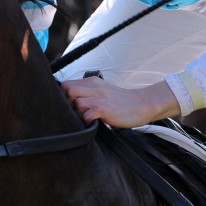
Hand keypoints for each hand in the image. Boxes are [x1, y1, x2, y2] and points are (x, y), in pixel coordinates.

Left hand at [62, 76, 180, 127]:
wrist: (142, 104)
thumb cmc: (121, 101)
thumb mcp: (103, 90)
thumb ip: (88, 92)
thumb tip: (71, 100)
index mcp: (92, 82)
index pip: (66, 84)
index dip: (64, 96)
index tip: (69, 106)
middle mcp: (94, 88)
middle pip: (67, 89)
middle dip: (66, 103)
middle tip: (74, 112)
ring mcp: (100, 98)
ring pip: (76, 102)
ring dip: (77, 112)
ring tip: (85, 118)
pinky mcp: (105, 109)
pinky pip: (87, 115)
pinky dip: (87, 121)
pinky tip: (93, 123)